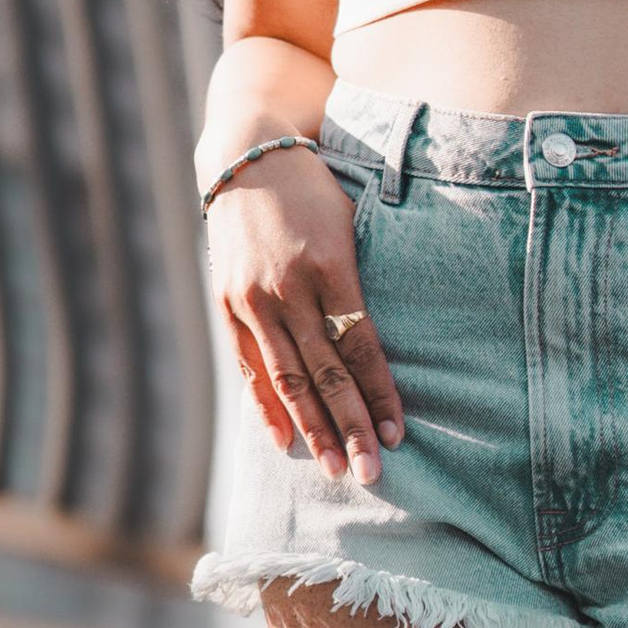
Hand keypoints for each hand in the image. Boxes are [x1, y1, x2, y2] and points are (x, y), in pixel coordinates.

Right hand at [205, 145, 402, 486]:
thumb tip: (387, 345)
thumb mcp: (350, 225)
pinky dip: (267, 406)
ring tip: (335, 468)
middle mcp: (287, 288)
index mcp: (330, 266)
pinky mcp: (227, 302)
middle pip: (326, 373)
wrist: (245, 156)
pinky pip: (251, 365)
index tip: (400, 434)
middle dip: (351, 427)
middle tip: (371, 472)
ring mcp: (252, 298)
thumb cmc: (315, 191)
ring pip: (288, 378)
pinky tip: (285, 441)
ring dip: (313, 429)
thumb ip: (361, 284)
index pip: (360, 347)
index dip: (380, 394)